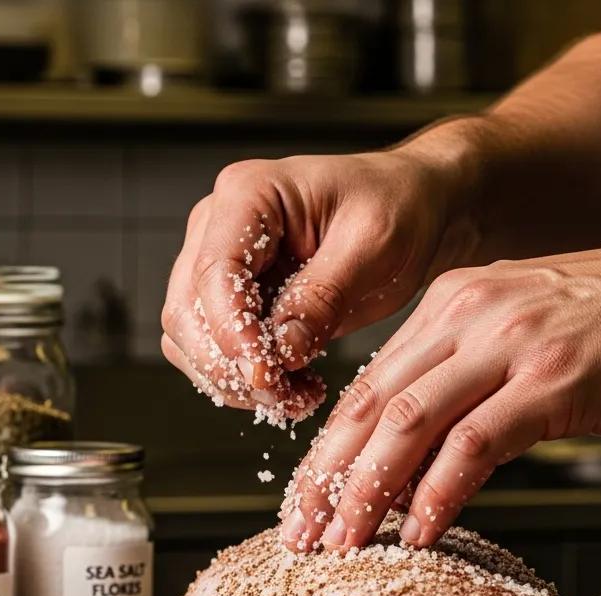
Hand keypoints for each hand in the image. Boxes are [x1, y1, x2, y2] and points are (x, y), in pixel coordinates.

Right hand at [160, 148, 464, 420]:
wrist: (413, 211)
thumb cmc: (397, 208)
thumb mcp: (374, 245)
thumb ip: (323, 295)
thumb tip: (280, 350)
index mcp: (249, 194)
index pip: (214, 272)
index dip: (231, 332)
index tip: (265, 373)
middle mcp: (219, 227)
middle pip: (187, 312)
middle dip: (229, 366)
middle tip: (283, 396)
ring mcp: (218, 265)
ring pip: (190, 340)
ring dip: (234, 381)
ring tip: (295, 396)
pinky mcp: (231, 301)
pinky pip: (214, 352)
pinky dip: (245, 381)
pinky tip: (291, 387)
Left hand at [281, 232, 600, 551]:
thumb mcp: (512, 339)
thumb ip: (455, 385)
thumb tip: (405, 459)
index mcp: (446, 307)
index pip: (366, 387)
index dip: (326, 451)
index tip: (303, 499)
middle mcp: (467, 317)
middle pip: (371, 407)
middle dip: (326, 478)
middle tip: (300, 531)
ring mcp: (509, 345)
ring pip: (409, 424)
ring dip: (369, 491)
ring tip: (345, 541)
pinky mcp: (554, 379)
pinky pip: (476, 443)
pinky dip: (439, 493)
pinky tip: (420, 530)